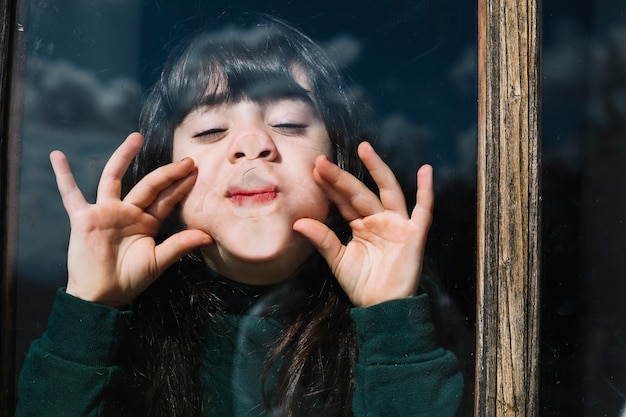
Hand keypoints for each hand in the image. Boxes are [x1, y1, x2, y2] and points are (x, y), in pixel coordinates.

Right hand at [50, 132, 212, 307]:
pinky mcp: (84, 218)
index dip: (180, 185)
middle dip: (167, 172)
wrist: (103, 295)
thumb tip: (207, 237)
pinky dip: (63, 176)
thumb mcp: (159, 261)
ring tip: (135, 137)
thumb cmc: (130, 280)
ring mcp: (105, 212)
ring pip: (114, 178)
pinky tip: (57, 156)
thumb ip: (180, 245)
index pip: (166, 199)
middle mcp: (127, 212)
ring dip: (123, 157)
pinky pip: (71, 194)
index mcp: (146, 222)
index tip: (195, 170)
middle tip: (186, 159)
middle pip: (148, 185)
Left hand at [293, 142, 432, 307]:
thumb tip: (298, 222)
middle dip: (341, 177)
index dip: (330, 185)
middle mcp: (379, 219)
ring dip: (377, 169)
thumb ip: (322, 239)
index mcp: (361, 225)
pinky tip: (425, 170)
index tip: (314, 169)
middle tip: (322, 161)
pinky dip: (426, 191)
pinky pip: (423, 209)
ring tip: (364, 149)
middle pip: (359, 192)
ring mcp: (397, 224)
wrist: (382, 308)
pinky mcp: (414, 234)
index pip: (343, 200)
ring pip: (387, 190)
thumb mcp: (338, 260)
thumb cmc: (362, 285)